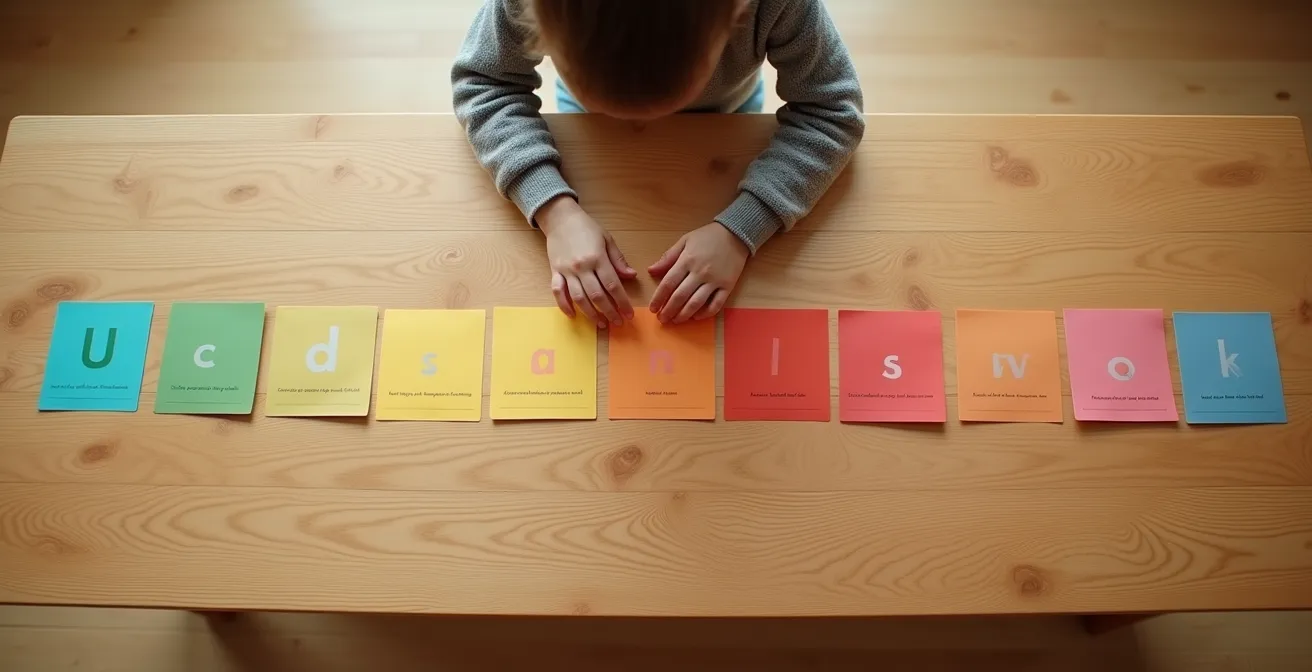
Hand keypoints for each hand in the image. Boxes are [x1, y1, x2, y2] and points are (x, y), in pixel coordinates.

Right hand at [538, 196, 635, 327]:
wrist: (560, 219)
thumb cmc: (587, 228)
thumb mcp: (607, 240)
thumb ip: (618, 260)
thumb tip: (631, 276)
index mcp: (597, 258)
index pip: (613, 285)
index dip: (622, 302)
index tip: (629, 314)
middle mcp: (582, 267)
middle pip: (597, 295)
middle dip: (609, 312)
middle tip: (618, 322)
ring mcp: (566, 271)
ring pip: (579, 298)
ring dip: (590, 314)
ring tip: (601, 323)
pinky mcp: (555, 272)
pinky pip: (558, 292)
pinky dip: (564, 306)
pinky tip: (573, 315)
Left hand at [648, 223, 747, 323]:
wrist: (736, 234)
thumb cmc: (708, 237)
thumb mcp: (685, 241)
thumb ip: (668, 257)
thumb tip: (651, 271)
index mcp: (687, 260)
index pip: (668, 284)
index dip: (658, 298)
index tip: (653, 308)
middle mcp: (700, 272)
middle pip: (680, 296)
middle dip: (668, 310)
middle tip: (661, 319)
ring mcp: (715, 280)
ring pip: (696, 303)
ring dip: (683, 315)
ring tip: (675, 321)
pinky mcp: (727, 286)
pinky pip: (716, 304)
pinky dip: (705, 313)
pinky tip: (696, 317)